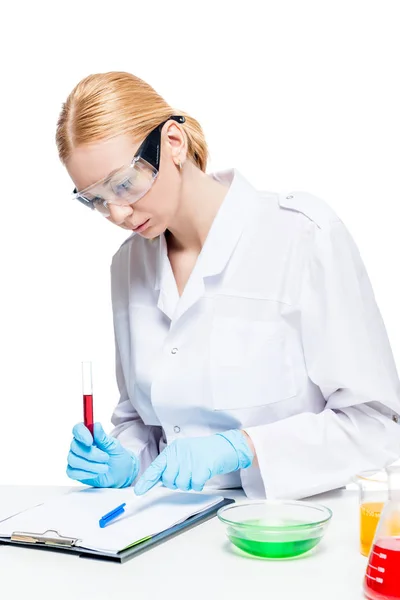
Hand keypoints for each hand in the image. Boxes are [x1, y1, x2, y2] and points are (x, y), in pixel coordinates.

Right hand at [67, 422, 138, 487]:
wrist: (120, 474)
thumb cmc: (117, 456)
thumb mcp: (114, 446)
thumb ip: (103, 438)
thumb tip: (96, 425)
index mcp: (88, 435)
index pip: (78, 429)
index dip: (81, 434)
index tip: (90, 441)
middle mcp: (80, 445)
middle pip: (74, 446)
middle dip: (91, 454)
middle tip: (106, 457)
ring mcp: (76, 458)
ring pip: (73, 460)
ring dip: (90, 465)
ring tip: (104, 467)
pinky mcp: (74, 472)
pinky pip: (72, 472)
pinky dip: (85, 474)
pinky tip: (96, 473)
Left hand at [134, 429, 252, 494]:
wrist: (226, 446)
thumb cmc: (205, 452)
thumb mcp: (185, 453)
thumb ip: (172, 464)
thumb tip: (159, 479)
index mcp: (174, 449)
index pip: (156, 466)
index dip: (147, 480)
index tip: (139, 491)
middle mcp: (180, 453)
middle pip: (169, 479)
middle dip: (176, 482)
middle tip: (187, 474)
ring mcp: (191, 459)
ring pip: (181, 484)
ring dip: (189, 483)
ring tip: (197, 472)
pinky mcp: (203, 466)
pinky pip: (195, 484)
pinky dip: (199, 484)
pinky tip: (204, 475)